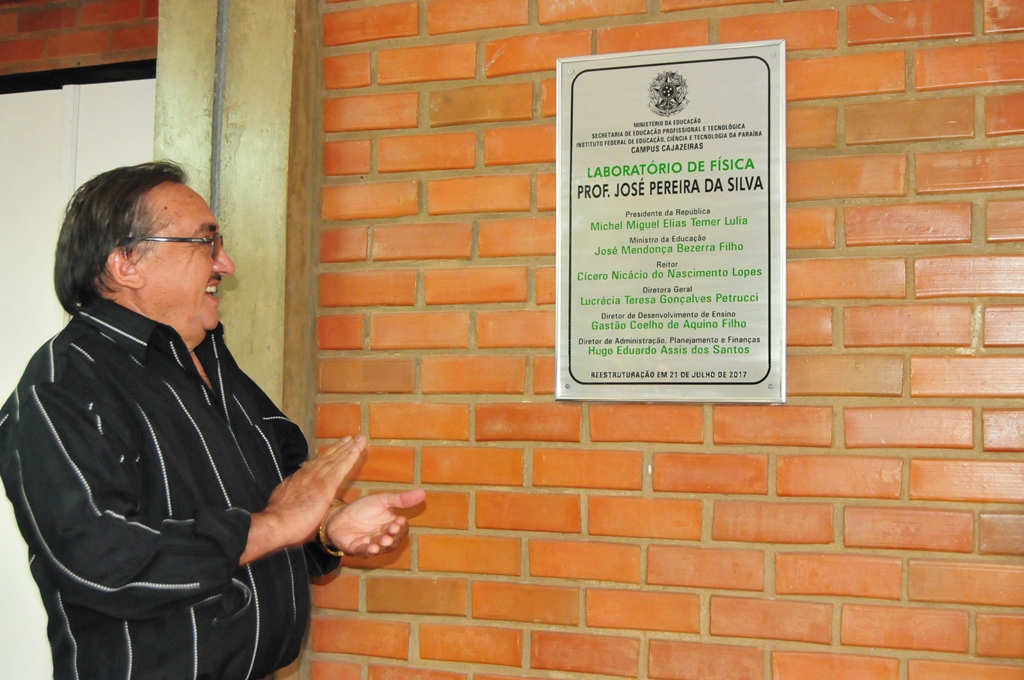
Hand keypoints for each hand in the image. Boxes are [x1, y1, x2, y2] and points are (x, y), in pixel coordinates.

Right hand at [240, 436, 365, 564]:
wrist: (276, 524)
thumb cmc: (279, 524)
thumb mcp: (284, 506)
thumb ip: (293, 501)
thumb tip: (297, 504)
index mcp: (297, 480)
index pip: (314, 465)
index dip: (325, 457)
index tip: (333, 450)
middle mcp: (306, 474)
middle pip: (326, 458)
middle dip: (339, 447)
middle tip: (350, 438)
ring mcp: (316, 478)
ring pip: (335, 459)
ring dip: (348, 448)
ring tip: (358, 439)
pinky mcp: (325, 485)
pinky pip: (341, 467)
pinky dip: (350, 456)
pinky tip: (358, 449)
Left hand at [325, 489, 425, 556]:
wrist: (338, 516)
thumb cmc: (362, 509)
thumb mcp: (382, 500)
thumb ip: (400, 499)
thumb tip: (423, 493)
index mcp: (391, 525)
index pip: (401, 528)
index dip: (402, 526)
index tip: (400, 520)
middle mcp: (383, 538)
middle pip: (393, 539)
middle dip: (393, 535)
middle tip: (392, 529)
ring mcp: (371, 544)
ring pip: (381, 547)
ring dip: (383, 544)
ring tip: (384, 539)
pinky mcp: (356, 549)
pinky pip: (365, 552)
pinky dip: (369, 550)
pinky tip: (373, 548)